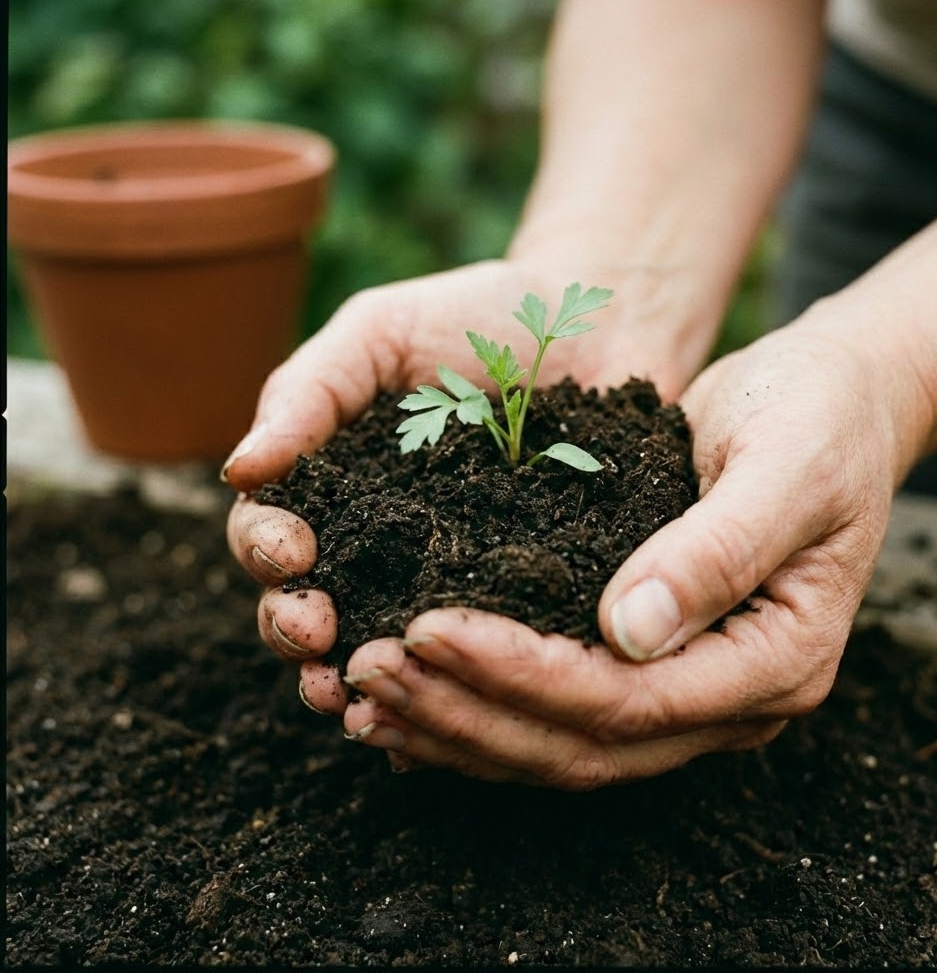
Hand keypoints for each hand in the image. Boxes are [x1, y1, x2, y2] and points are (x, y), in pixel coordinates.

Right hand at [224, 257, 706, 715]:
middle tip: (316, 641)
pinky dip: (444, 693)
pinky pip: (474, 655)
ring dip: (357, 681)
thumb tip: (239, 472)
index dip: (266, 554)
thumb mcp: (381, 332)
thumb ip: (309, 392)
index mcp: (335, 487)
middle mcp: (379, 544)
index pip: (272, 534)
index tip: (292, 556)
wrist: (594, 322)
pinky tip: (430, 724)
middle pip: (311, 607)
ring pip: (382, 647)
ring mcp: (445, 578)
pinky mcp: (516, 599)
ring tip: (357, 700)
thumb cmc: (478, 316)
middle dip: (298, 631)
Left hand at [327, 321, 905, 788]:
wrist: (832, 401)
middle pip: (584, 742)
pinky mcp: (650, 660)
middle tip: (371, 668)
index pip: (631, 700)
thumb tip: (631, 631)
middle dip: (470, 710)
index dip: (525, 675)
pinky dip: (482, 705)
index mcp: (779, 660)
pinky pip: (558, 708)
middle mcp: (731, 697)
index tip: (429, 628)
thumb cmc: (818, 419)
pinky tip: (415, 692)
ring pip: (562, 743)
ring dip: (460, 722)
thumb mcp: (786, 466)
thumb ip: (720, 550)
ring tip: (366, 690)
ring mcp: (691, 687)